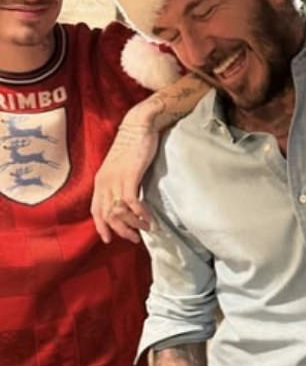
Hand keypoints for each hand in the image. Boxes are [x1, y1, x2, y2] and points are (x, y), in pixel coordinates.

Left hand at [91, 121, 157, 243]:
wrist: (139, 126)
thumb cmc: (133, 145)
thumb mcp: (120, 167)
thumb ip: (120, 183)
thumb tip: (127, 201)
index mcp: (100, 181)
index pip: (96, 210)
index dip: (101, 227)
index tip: (109, 239)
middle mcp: (105, 182)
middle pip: (108, 215)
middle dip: (121, 231)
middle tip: (134, 237)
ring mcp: (116, 179)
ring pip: (119, 212)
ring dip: (133, 225)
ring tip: (145, 228)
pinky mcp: (130, 176)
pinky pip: (132, 203)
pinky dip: (141, 214)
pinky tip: (149, 219)